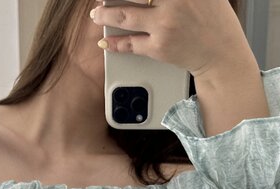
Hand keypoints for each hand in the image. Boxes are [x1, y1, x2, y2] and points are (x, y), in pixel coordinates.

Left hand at [91, 0, 254, 79]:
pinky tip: (105, 40)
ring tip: (97, 13)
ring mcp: (165, 25)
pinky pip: (131, 43)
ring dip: (106, 14)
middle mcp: (174, 1)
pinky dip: (115, 42)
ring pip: (125, 16)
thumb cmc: (212, 20)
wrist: (220, 53)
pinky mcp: (159, 47)